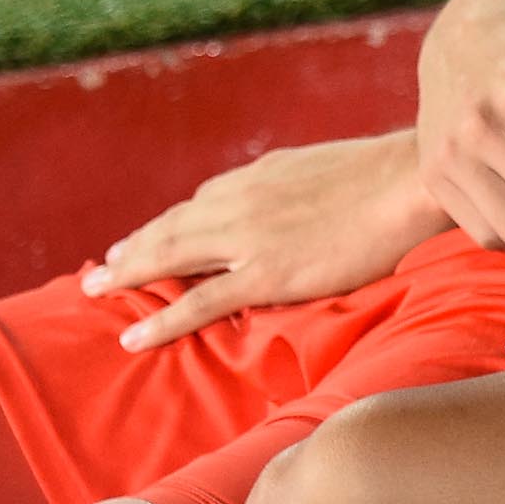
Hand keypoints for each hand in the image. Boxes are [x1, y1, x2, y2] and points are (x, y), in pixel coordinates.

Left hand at [82, 129, 445, 350]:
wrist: (407, 183)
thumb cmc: (386, 174)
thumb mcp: (327, 166)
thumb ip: (296, 183)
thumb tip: (291, 196)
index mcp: (260, 175)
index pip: (202, 201)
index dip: (172, 223)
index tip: (151, 237)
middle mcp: (241, 201)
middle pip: (172, 227)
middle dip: (134, 248)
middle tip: (104, 267)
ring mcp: (248, 238)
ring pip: (170, 257)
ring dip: (127, 275)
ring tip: (97, 291)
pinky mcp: (264, 273)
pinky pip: (199, 302)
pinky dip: (161, 321)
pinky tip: (132, 337)